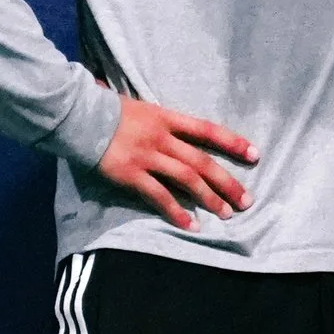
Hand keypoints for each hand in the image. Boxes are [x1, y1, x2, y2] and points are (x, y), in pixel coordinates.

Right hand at [98, 96, 257, 229]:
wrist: (78, 116)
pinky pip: (159, 196)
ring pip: (186, 179)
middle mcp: (161, 137)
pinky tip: (190, 225)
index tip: (255, 154)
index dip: (233, 142)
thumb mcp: (142, 109)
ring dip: (208, 198)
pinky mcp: (131, 174)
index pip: (207, 130)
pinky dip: (176, 211)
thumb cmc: (109, 111)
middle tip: (246, 200)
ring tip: (225, 213)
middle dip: (227, 182)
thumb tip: (180, 129)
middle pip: (202, 161)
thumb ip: (163, 122)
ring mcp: (147, 156)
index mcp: (166, 118)